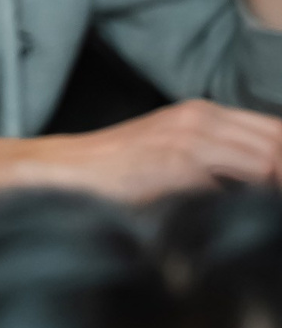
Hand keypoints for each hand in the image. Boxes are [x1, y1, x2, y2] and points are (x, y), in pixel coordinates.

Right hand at [35, 99, 281, 201]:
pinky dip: (255, 198)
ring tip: (268, 212)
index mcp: (202, 113)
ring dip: (275, 184)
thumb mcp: (171, 153)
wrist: (66, 171)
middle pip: (278, 141)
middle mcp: (201, 116)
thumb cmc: (116, 172)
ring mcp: (190, 135)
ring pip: (270, 157)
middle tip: (274, 200)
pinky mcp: (179, 160)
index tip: (276, 188)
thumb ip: (214, 160)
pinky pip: (242, 178)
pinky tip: (246, 215)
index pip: (275, 130)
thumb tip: (260, 185)